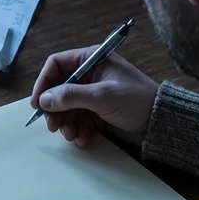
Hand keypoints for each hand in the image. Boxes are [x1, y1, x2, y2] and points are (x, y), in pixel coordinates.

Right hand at [29, 48, 157, 147]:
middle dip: (54, 109)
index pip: (57, 65)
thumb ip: (71, 96)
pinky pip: (78, 120)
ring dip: (66, 123)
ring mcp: (92, 95)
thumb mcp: (102, 96)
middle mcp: (89, 75)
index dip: (44, 83)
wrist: (160, 123)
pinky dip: (77, 130)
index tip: (38, 104)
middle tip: (53, 127)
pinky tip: (83, 139)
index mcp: (91, 60)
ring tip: (71, 136)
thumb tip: (43, 100)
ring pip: (66, 108)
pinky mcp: (97, 113)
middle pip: (58, 89)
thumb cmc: (135, 100)